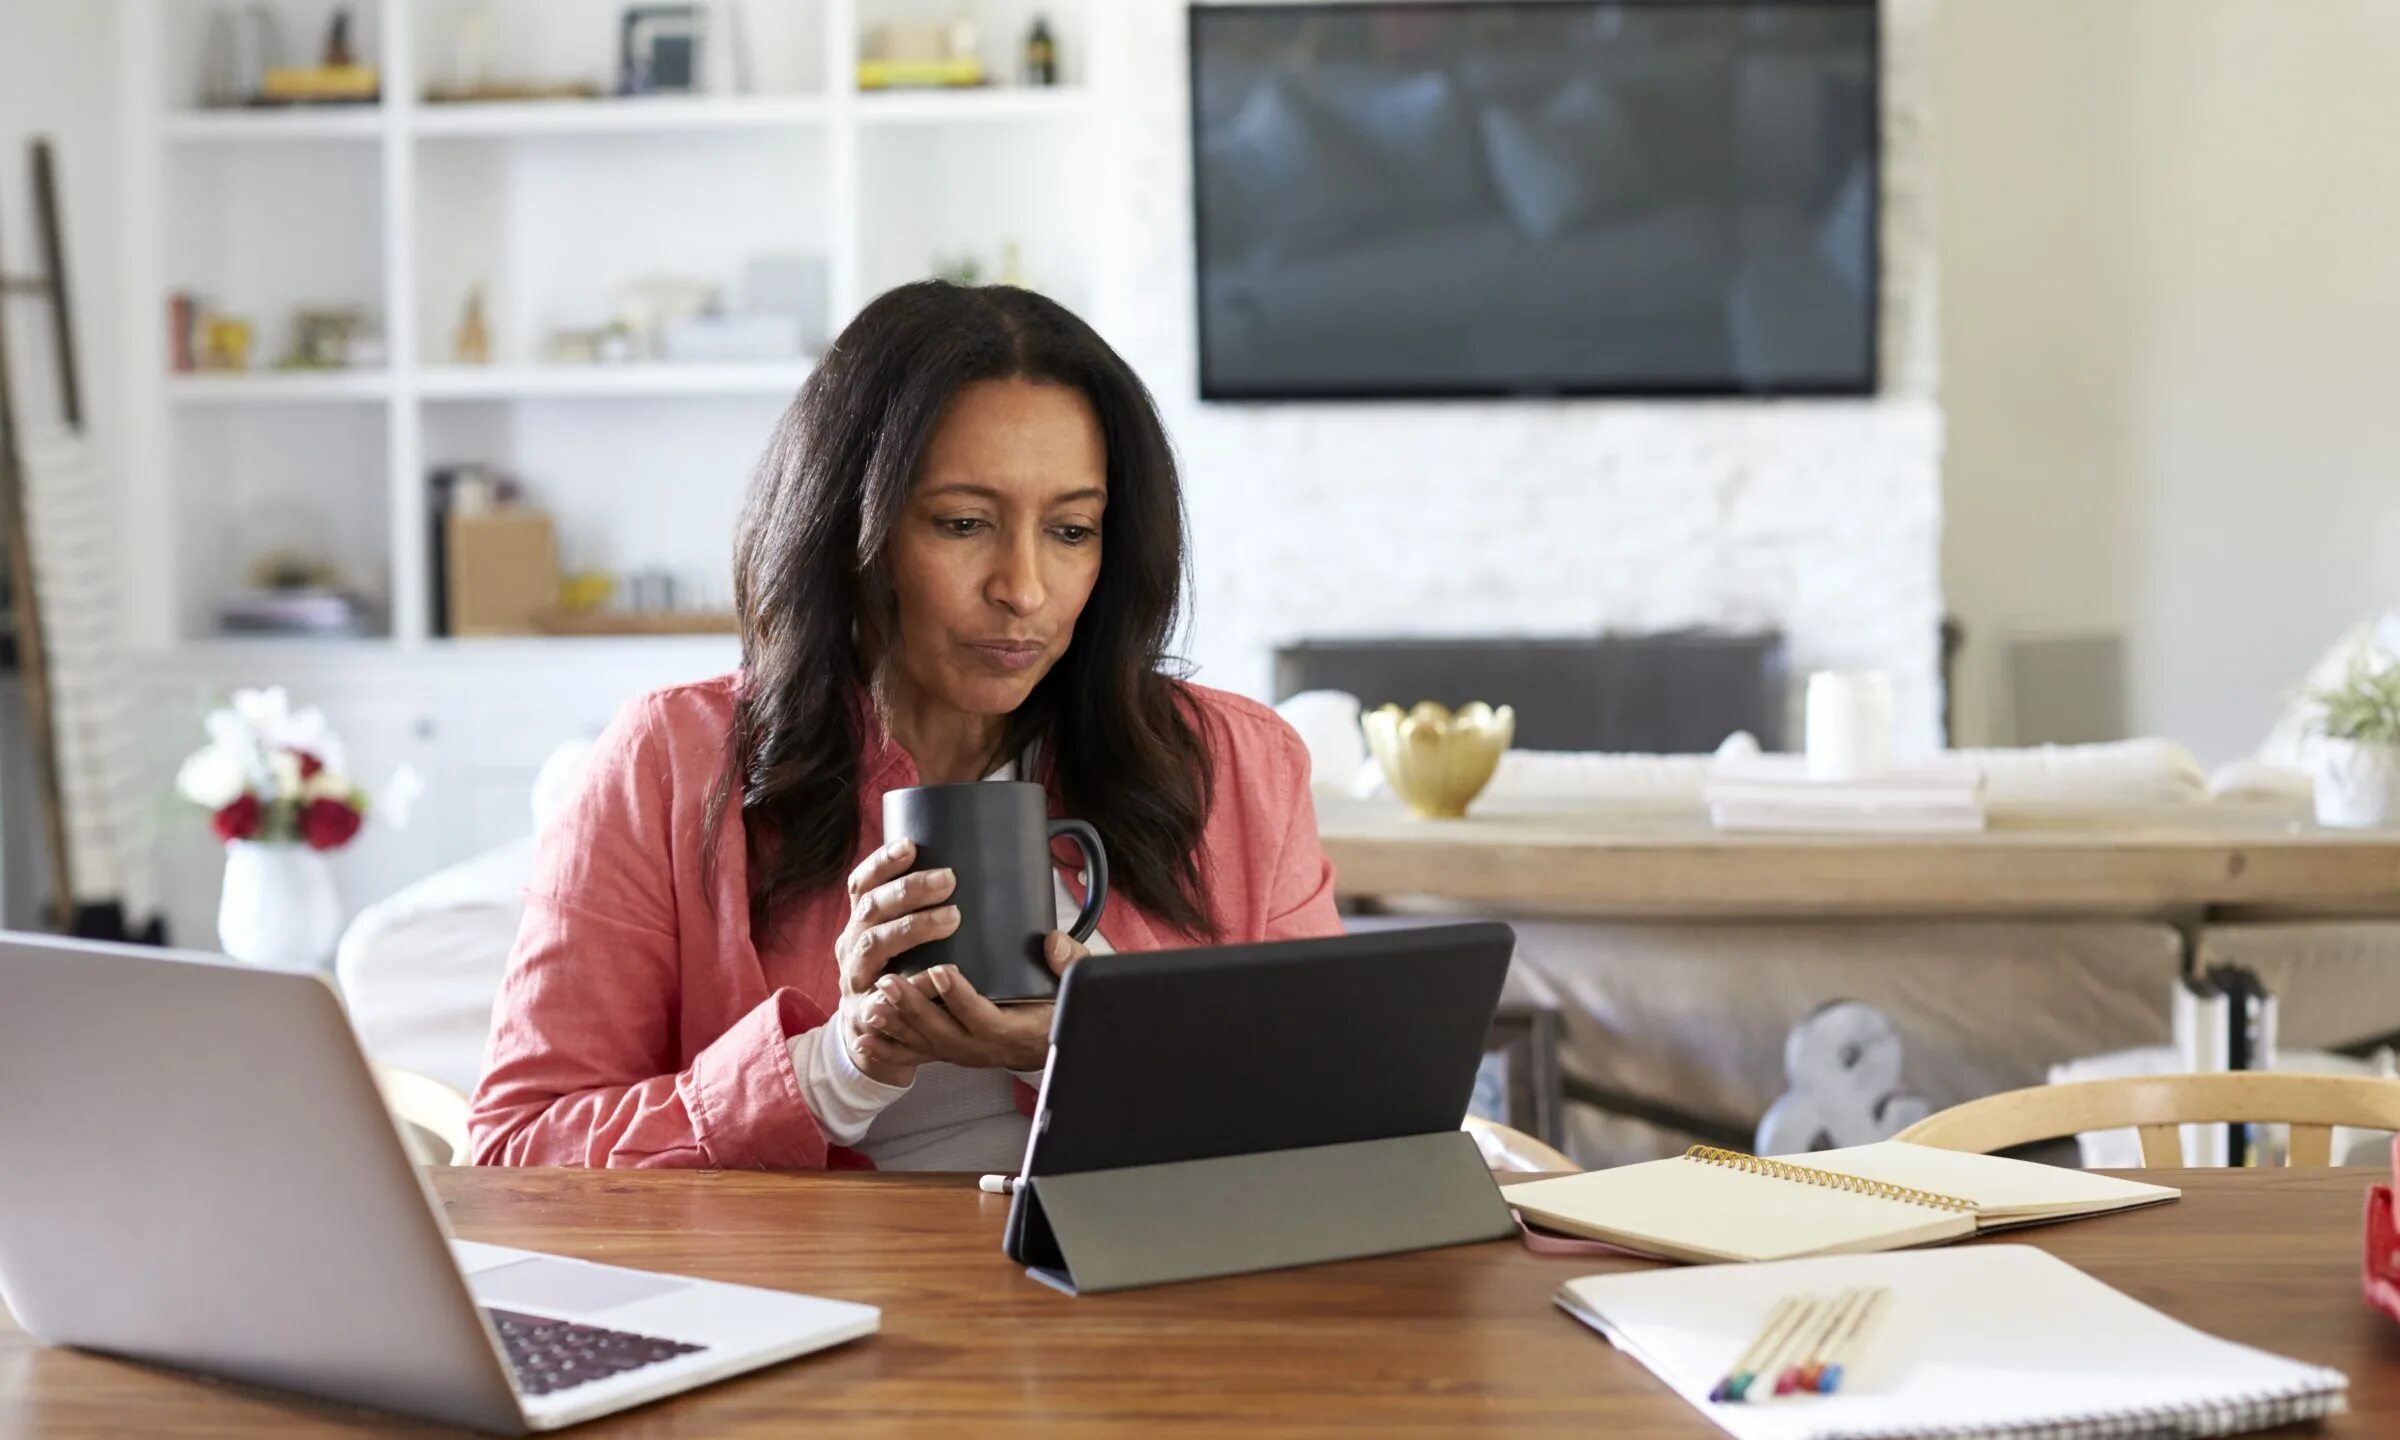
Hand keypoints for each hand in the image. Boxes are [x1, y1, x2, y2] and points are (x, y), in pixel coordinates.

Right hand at [834, 838, 960, 1084]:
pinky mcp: (866, 1015)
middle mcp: (852, 947)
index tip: (910, 846)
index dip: (881, 863)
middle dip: (907, 891)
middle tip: (949, 880)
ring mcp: (855, 981)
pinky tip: (936, 975)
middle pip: (871, 911)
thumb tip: (975, 872)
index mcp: (861, 924)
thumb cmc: (901, 974)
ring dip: (910, 928)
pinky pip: (885, 998)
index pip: (863, 885)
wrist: (872, 1036)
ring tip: (951, 918)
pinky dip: (910, 986)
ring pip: (873, 948)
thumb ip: (925, 914)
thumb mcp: (900, 941)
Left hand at [858, 931, 1090, 1072]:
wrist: (1051, 1042)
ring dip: (896, 1025)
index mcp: (1016, 1030)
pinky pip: (916, 1054)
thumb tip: (1052, 941)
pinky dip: (888, 1048)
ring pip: (925, 1043)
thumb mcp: (1073, 983)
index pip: (985, 1018)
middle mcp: (984, 1047)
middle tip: (889, 981)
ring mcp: (964, 1052)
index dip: (962, 998)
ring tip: (872, 1003)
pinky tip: (863, 1037)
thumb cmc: (1060, 1007)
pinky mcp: (949, 1052)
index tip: (941, 971)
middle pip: (944, 1033)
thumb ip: (1067, 963)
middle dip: (914, 1009)